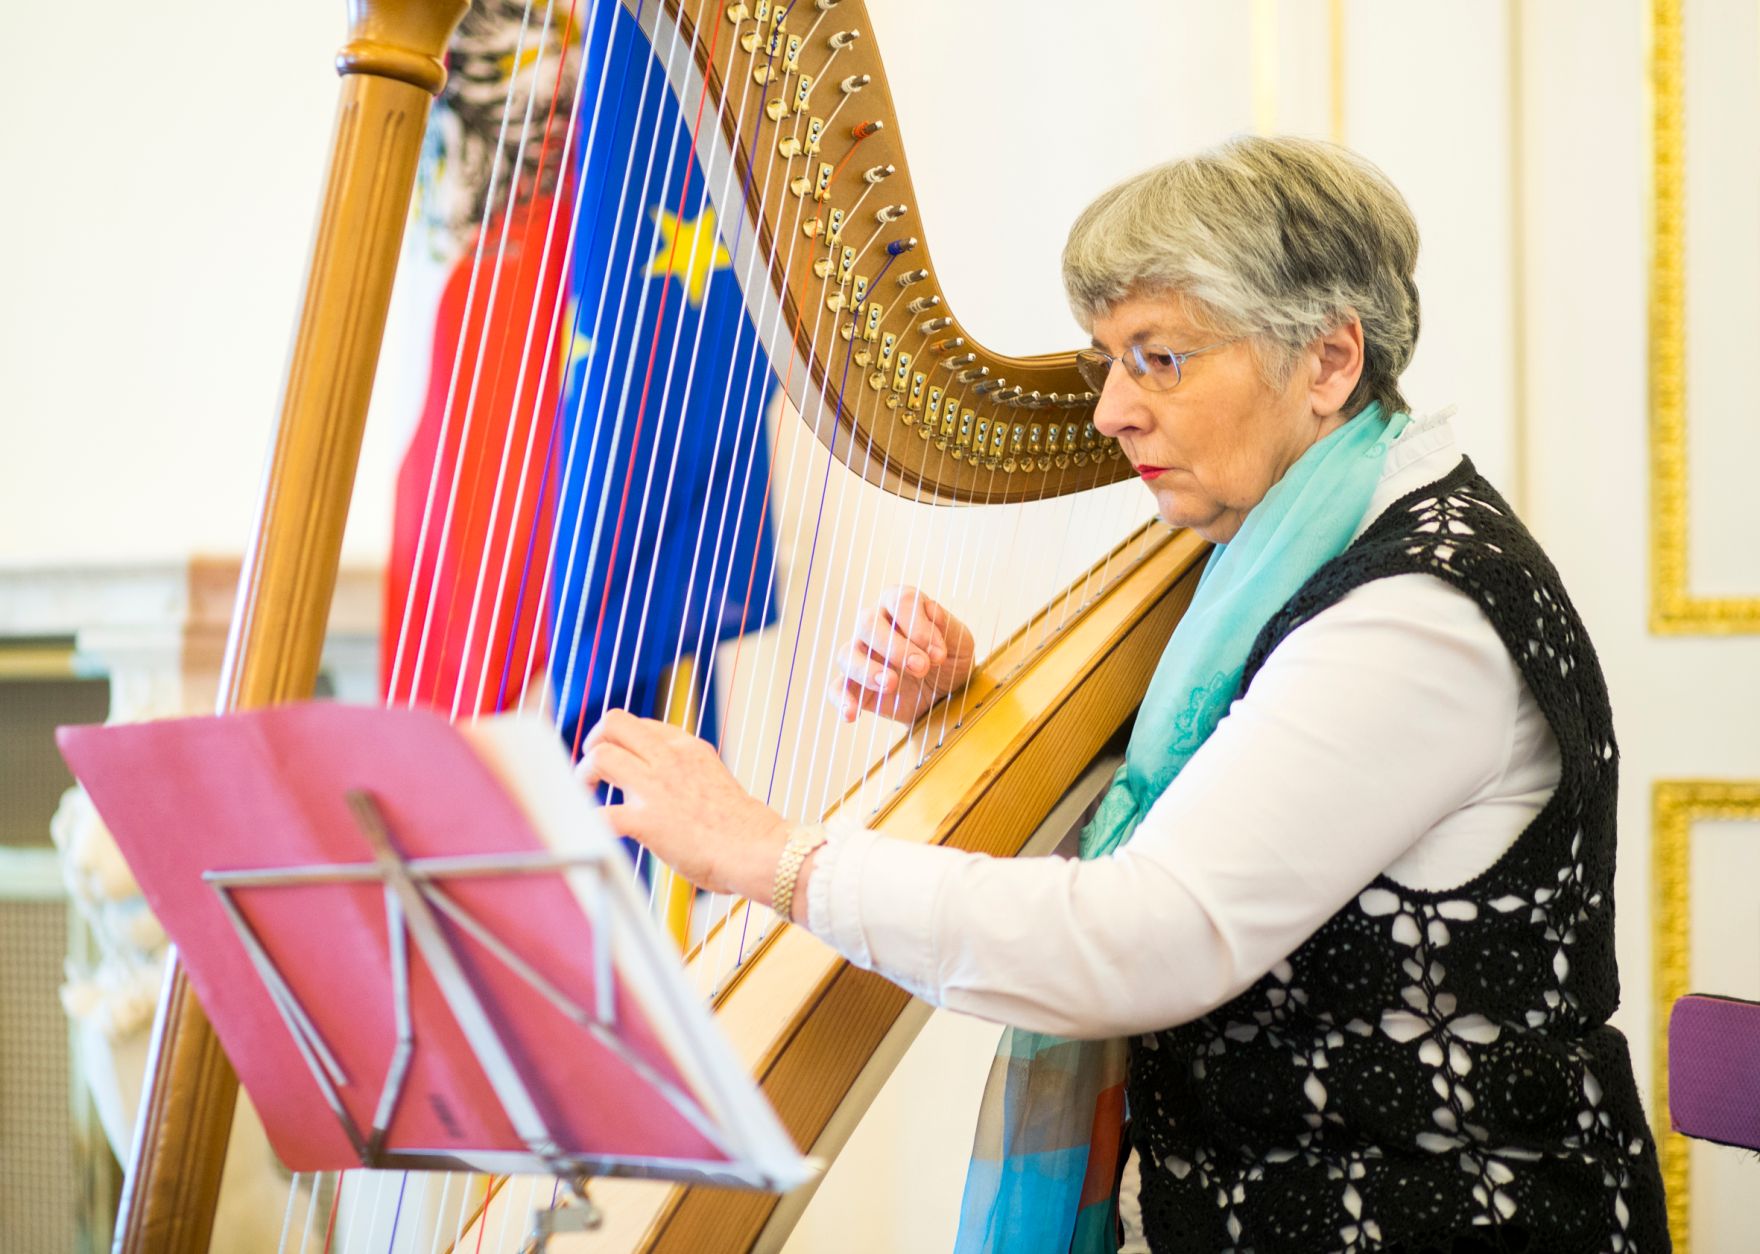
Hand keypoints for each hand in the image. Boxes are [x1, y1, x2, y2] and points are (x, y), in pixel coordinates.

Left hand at [577, 710, 787, 898]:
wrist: (757, 849)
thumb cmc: (741, 826)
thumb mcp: (713, 779)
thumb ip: (685, 774)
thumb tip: (666, 789)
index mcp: (687, 748)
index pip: (640, 724)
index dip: (621, 741)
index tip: (618, 760)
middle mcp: (669, 759)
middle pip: (613, 723)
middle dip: (594, 743)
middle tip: (594, 770)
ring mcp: (656, 788)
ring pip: (601, 756)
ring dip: (584, 774)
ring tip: (589, 794)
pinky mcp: (646, 821)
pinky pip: (601, 813)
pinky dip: (589, 821)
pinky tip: (595, 829)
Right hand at [827, 586, 975, 723]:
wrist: (945, 696)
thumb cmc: (950, 661)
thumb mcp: (960, 643)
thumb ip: (948, 626)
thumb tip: (931, 610)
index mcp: (901, 605)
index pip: (900, 601)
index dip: (919, 625)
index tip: (939, 654)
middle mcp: (875, 623)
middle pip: (868, 622)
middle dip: (896, 647)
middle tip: (921, 668)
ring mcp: (860, 653)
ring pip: (847, 653)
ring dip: (868, 670)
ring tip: (891, 684)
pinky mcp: (854, 684)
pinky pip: (837, 688)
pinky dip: (842, 700)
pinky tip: (852, 714)